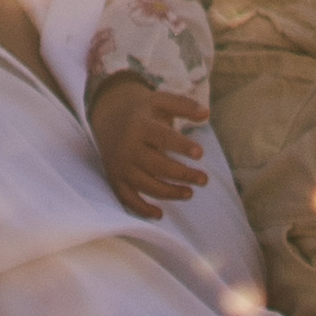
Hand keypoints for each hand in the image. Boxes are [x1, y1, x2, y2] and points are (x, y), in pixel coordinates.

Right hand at [89, 74, 209, 219]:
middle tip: (204, 179)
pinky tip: (160, 214)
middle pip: (156, 165)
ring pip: (144, 184)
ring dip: (168, 192)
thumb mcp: (160, 101)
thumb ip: (184, 105)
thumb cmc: (143, 111)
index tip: (201, 154)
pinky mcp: (116, 178)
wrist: (109, 116)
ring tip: (190, 193)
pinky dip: (141, 208)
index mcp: (140, 125)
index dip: (181, 146)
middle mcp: (128, 147)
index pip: (162, 137)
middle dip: (182, 174)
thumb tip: (206, 114)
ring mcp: (121, 165)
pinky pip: (126, 198)